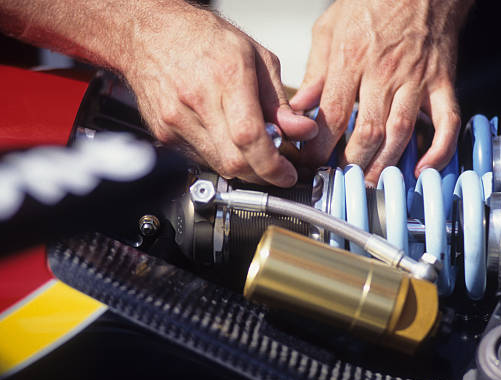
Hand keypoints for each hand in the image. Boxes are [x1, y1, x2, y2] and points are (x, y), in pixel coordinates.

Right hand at [122, 4, 316, 186]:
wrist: (149, 34)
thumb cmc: (202, 38)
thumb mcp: (255, 56)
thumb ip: (278, 101)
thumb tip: (302, 130)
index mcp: (226, 76)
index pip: (249, 137)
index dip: (272, 165)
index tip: (287, 174)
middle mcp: (197, 101)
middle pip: (235, 161)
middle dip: (263, 173)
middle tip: (277, 168)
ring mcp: (176, 120)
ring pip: (219, 166)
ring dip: (244, 167)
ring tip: (253, 150)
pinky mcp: (164, 134)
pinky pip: (201, 160)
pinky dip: (221, 158)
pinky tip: (226, 140)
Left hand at [291, 0, 470, 184]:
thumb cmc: (375, 0)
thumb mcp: (330, 27)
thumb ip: (315, 70)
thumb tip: (301, 105)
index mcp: (351, 59)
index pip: (331, 115)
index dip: (319, 146)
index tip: (311, 161)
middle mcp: (384, 73)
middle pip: (366, 132)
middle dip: (351, 163)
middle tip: (341, 178)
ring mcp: (416, 79)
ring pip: (400, 133)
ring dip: (385, 164)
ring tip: (371, 182)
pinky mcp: (442, 82)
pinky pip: (447, 122)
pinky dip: (438, 150)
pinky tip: (422, 168)